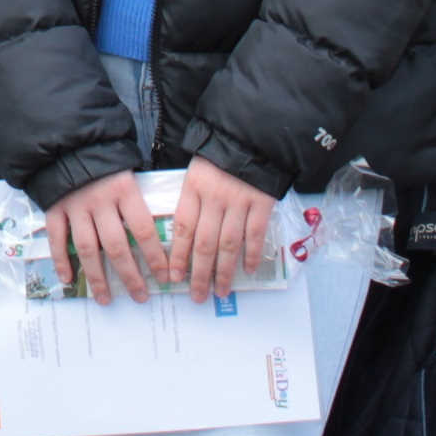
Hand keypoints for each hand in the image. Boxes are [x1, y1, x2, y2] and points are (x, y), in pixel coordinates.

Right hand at [45, 172, 161, 303]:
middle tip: (140, 296)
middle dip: (130, 275)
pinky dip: (61, 260)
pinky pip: (57, 239)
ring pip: (88, 248)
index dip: (155, 257)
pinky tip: (68, 279)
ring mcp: (75, 206)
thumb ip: (137, 200)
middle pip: (116, 246)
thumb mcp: (128, 171)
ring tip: (106, 299)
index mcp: (124, 190)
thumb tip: (155, 235)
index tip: (163, 278)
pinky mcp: (54, 207)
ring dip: (97, 277)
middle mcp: (100, 201)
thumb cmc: (105, 159)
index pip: (143, 230)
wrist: (67, 141)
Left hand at [169, 158, 277, 302]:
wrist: (251, 138)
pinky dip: (251, 254)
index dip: (178, 255)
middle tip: (198, 296)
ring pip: (229, 244)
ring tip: (221, 292)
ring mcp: (239, 201)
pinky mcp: (262, 203)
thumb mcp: (195, 175)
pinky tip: (248, 270)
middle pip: (205, 243)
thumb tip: (181, 240)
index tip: (174, 278)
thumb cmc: (218, 160)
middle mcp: (214, 198)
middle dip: (200, 273)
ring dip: (224, 271)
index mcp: (193, 189)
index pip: (182, 227)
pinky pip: (255, 234)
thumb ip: (190, 203)